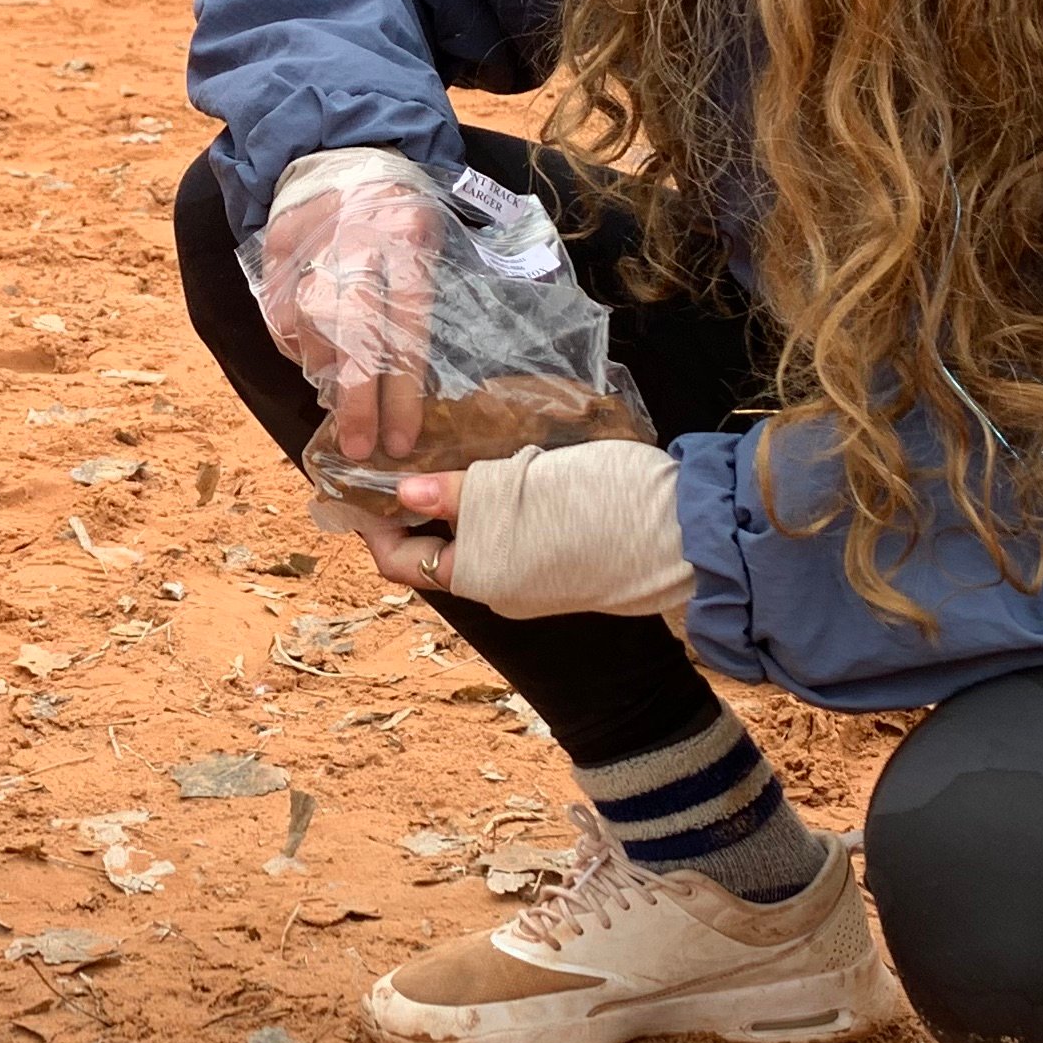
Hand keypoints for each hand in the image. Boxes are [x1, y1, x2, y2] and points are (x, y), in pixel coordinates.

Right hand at [255, 149, 440, 465]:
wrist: (344, 146)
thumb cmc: (401, 209)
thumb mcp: (433, 240)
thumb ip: (424, 302)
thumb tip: (415, 389)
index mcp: (408, 235)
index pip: (405, 325)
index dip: (401, 390)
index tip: (401, 439)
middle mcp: (355, 237)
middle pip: (351, 333)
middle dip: (356, 399)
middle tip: (361, 448)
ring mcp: (309, 241)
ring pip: (310, 329)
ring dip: (325, 376)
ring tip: (344, 408)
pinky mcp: (274, 245)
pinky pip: (280, 315)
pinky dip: (297, 347)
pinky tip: (315, 359)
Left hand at [325, 438, 693, 617]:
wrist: (682, 530)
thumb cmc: (595, 507)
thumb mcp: (516, 489)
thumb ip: (456, 493)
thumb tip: (402, 494)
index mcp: (479, 577)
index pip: (400, 562)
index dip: (373, 524)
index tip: (360, 482)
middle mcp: (501, 589)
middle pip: (435, 554)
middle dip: (413, 511)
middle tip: (402, 457)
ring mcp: (537, 581)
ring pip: (475, 543)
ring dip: (456, 506)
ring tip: (446, 453)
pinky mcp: (566, 563)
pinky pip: (512, 540)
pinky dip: (494, 510)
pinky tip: (498, 468)